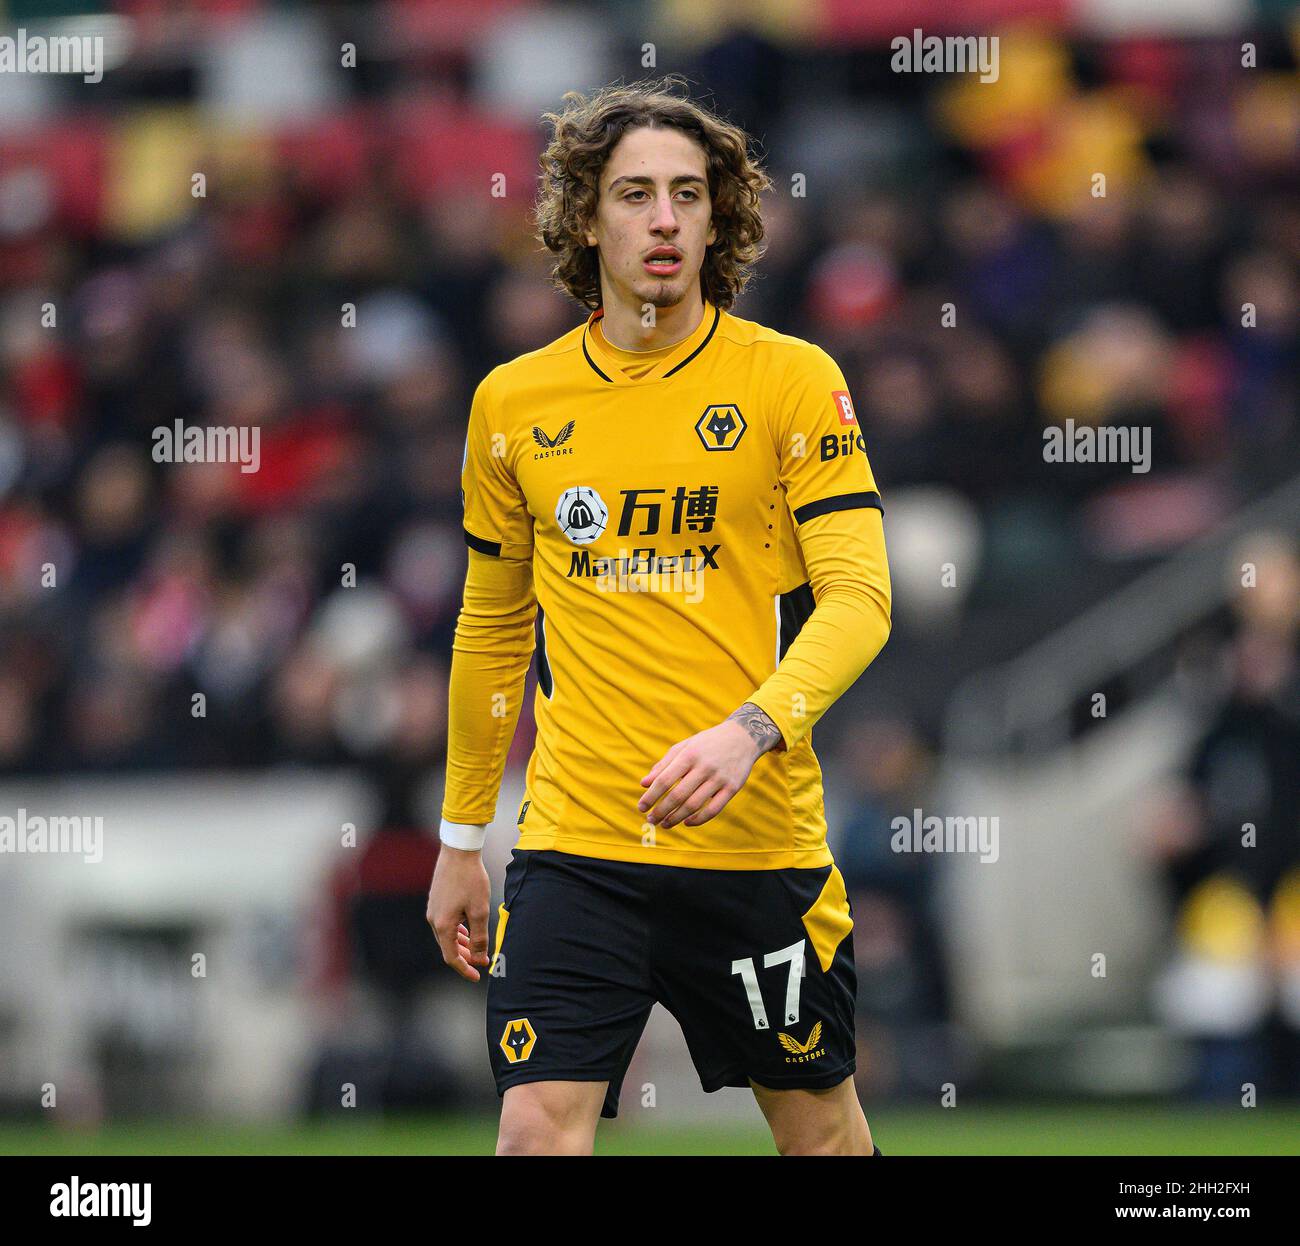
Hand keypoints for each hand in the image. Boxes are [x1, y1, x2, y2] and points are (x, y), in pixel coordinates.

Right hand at [426, 845, 491, 981]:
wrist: (458, 851)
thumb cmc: (470, 879)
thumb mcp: (479, 911)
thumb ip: (479, 937)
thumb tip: (480, 958)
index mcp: (442, 925)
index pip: (451, 957)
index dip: (465, 969)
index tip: (478, 977)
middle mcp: (433, 919)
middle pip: (448, 947)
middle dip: (465, 958)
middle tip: (481, 963)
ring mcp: (433, 909)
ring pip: (447, 935)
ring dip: (461, 944)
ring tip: (477, 949)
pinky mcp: (437, 900)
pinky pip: (446, 923)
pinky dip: (457, 931)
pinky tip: (467, 930)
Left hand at [637, 712, 775, 828]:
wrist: (743, 736)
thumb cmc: (707, 743)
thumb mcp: (684, 747)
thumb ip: (663, 765)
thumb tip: (644, 784)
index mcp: (689, 755)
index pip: (665, 780)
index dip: (651, 796)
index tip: (641, 807)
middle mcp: (704, 766)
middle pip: (678, 795)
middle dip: (661, 811)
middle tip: (651, 819)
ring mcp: (719, 778)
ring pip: (694, 805)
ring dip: (676, 818)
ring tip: (665, 824)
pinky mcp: (732, 788)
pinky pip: (714, 809)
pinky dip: (699, 819)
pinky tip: (687, 822)